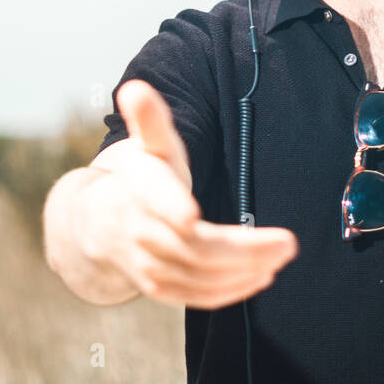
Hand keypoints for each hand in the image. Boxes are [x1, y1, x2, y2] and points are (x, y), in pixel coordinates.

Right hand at [82, 79, 298, 309]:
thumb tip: (134, 87)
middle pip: (192, 247)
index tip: (193, 214)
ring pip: (198, 276)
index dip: (170, 207)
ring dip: (244, 271)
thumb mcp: (146, 146)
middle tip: (287, 243)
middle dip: (242, 249)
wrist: (96, 224)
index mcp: (138, 189)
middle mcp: (139, 231)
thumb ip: (150, 119)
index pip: (153, 200)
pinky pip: (196, 296)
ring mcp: (147, 264)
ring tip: (280, 257)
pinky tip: (261, 276)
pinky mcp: (159, 288)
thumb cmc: (137, 177)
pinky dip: (230, 291)